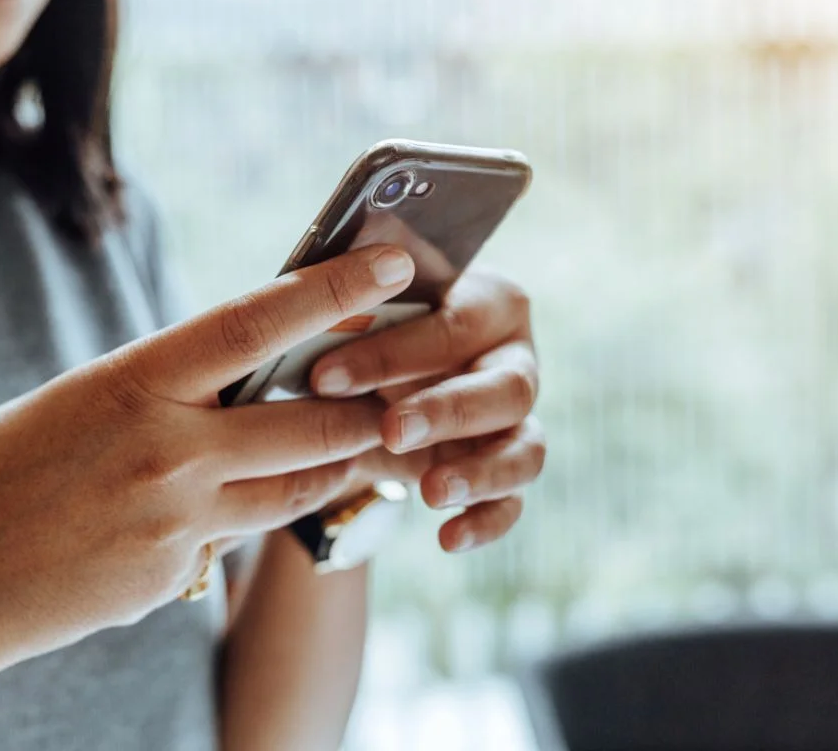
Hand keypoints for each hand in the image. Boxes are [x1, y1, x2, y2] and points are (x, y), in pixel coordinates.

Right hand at [0, 244, 416, 676]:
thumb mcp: (73, 404)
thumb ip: (156, 394)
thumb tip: (227, 386)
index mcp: (131, 384)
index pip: (256, 323)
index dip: (334, 288)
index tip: (394, 261)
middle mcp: (166, 453)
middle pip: (310, 423)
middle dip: (367, 407)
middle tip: (403, 389)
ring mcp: (174, 523)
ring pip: (294, 490)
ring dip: (330, 468)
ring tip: (352, 448)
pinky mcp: (171, 579)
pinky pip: (229, 541)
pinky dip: (235, 522)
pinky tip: (194, 517)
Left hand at [309, 268, 544, 552]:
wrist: (364, 392)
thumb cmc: (356, 334)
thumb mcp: (346, 315)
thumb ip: (344, 307)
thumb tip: (311, 304)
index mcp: (484, 299)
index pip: (454, 322)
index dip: (394, 350)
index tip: (324, 376)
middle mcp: (513, 357)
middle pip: (506, 385)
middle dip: (446, 410)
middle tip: (389, 430)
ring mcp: (517, 419)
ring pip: (526, 446)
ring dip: (480, 470)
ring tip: (430, 491)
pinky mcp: (508, 470)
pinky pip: (515, 500)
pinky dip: (487, 519)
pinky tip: (447, 539)